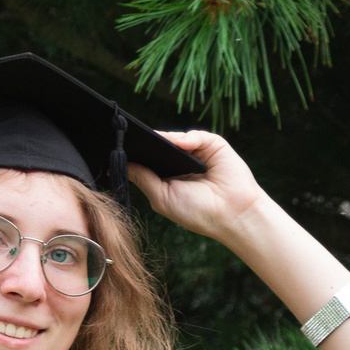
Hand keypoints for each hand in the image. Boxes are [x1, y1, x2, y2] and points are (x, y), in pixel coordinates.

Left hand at [124, 130, 270, 243]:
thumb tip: (121, 162)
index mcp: (169, 176)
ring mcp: (198, 152)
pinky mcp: (213, 145)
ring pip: (175, 138)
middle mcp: (182, 162)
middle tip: (126, 135)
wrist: (233, 214)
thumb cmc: (199, 212)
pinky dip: (187, 139)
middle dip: (145, 141)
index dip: (135, 152)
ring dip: (163, 138)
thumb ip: (143, 178)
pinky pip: (195, 136)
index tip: (116, 147)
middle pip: (159, 144)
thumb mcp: (163, 197)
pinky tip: (181, 145)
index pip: (148, 158)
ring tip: (149, 139)